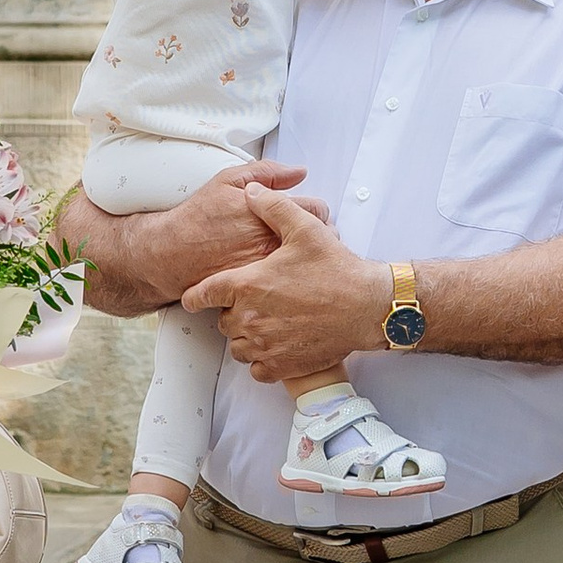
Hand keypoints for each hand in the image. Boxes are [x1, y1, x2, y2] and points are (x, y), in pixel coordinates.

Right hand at [58, 162, 311, 318]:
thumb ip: (267, 172)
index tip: (309, 213)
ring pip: (306, 262)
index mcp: (271, 215)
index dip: (316, 210)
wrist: (171, 254)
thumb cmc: (198, 217)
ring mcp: (268, 269)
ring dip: (305, 256)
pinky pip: (289, 281)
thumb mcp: (227, 181)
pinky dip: (290, 275)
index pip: (317, 210)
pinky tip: (280, 270)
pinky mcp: (259, 287)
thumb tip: (299, 172)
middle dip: (316, 234)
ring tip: (294, 253)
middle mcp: (274, 244)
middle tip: (304, 234)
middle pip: (320, 239)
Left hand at [185, 186, 389, 389]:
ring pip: (237, 347)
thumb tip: (251, 193)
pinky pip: (256, 369)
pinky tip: (275, 346)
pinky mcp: (282, 365)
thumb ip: (273, 207)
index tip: (196, 297)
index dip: (196, 295)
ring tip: (265, 324)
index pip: (202, 295)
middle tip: (255, 302)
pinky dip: (261, 360)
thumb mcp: (304, 228)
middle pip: (222, 321)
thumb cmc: (337, 269)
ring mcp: (265, 345)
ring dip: (245, 337)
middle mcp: (250, 318)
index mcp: (247, 285)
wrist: (366, 306)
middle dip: (232, 312)